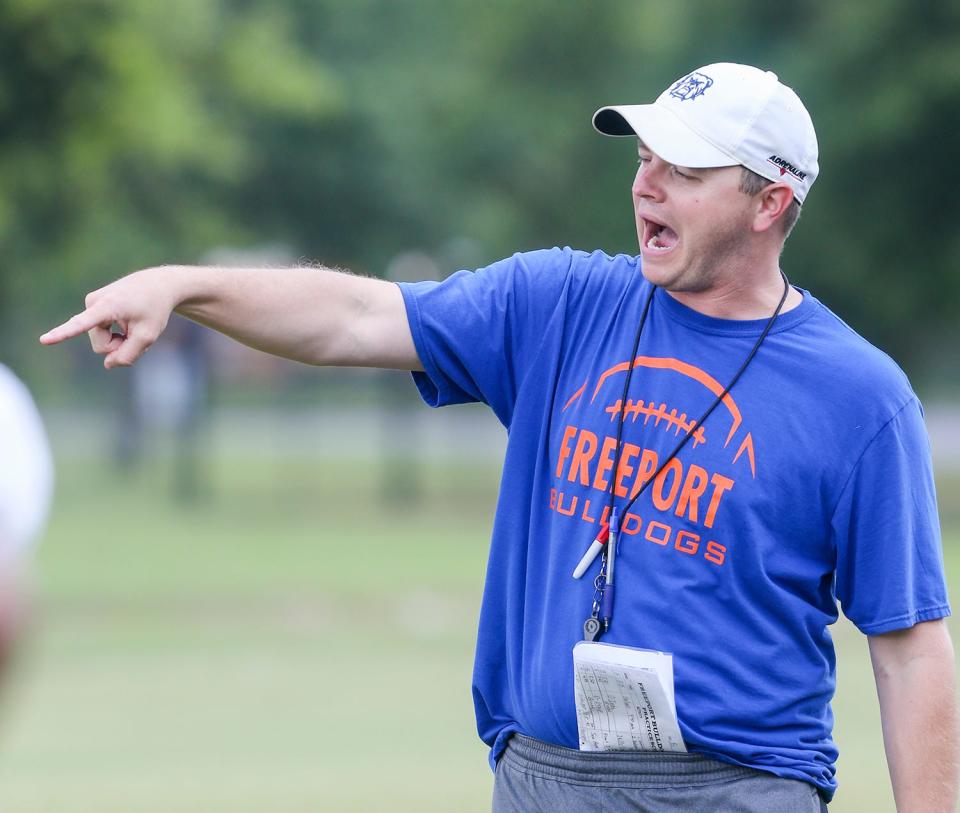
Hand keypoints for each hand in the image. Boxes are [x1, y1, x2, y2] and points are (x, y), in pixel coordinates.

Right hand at [39, 267, 181, 368]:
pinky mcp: (93, 305)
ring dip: (118, 339)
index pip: (81, 324)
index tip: (43, 340)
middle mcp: (94, 302)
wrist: (159, 285)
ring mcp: (91, 302)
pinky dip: (115, 333)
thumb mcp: (148, 336)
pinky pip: (101, 331)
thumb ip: (128, 355)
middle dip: (118, 346)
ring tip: (133, 324)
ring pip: (100, 339)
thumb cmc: (155, 309)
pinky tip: (127, 322)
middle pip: (100, 345)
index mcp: (108, 306)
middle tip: (136, 331)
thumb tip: (107, 364)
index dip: (62, 333)